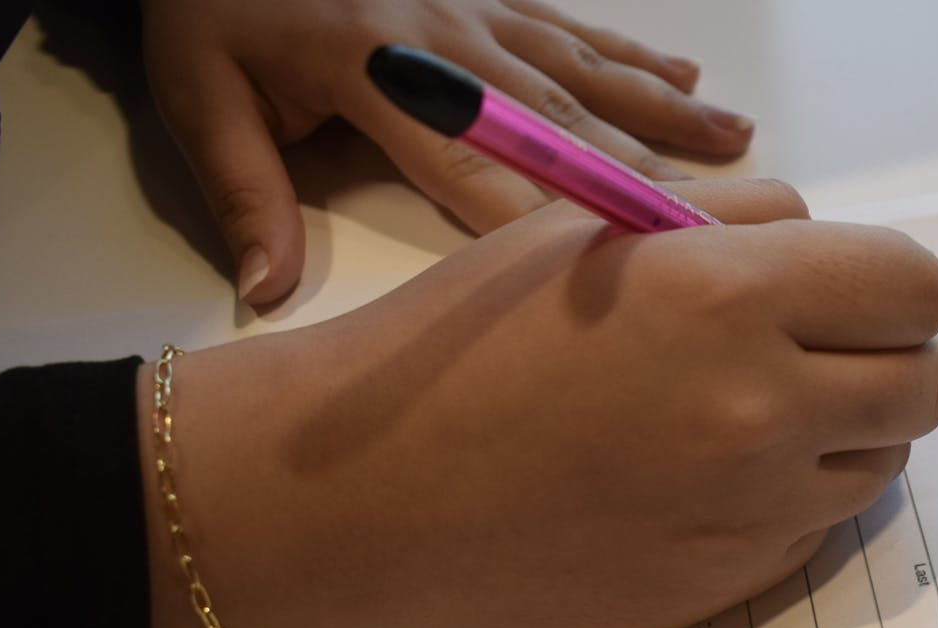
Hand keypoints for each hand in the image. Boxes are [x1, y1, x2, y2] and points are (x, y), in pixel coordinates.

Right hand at [139, 179, 937, 627]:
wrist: (373, 491)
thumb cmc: (463, 341)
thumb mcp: (591, 230)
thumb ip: (730, 221)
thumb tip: (816, 244)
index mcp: (731, 298)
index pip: (915, 287)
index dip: (890, 286)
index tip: (851, 293)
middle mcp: (764, 412)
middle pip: (924, 383)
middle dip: (887, 358)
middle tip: (818, 352)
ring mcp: (751, 514)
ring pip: (880, 462)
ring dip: (842, 432)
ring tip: (745, 415)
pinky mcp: (728, 587)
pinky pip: (813, 528)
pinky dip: (786, 498)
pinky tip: (699, 480)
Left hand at [140, 0, 755, 304]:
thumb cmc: (210, 7)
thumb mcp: (199, 97)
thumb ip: (243, 194)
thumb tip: (268, 289)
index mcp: (382, 76)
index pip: (482, 171)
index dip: (554, 227)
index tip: (622, 274)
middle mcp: (451, 42)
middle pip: (564, 124)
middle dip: (645, 179)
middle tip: (725, 227)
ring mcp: (478, 8)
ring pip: (588, 71)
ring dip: (665, 113)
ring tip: (738, 144)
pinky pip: (575, 25)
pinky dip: (633, 53)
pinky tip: (684, 72)